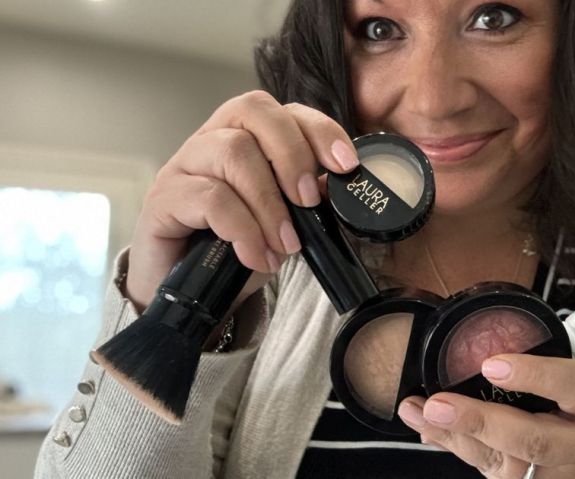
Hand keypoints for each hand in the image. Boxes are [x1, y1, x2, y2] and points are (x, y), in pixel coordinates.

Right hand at [126, 90, 358, 309]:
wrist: (192, 292)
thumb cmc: (238, 247)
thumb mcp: (284, 221)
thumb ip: (307, 198)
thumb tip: (334, 186)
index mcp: (247, 136)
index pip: (284, 110)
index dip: (319, 130)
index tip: (345, 165)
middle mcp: (213, 138)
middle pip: (253, 111)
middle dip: (291, 155)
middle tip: (307, 203)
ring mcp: (184, 164)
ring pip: (233, 152)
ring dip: (269, 204)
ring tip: (284, 245)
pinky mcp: (163, 197)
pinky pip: (210, 198)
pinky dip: (243, 229)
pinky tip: (256, 256)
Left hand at [397, 354, 574, 478]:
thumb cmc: (573, 401)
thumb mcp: (567, 374)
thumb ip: (531, 362)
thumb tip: (475, 347)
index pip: (570, 386)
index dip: (533, 376)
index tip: (491, 365)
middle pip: (532, 440)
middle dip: (481, 423)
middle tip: (439, 405)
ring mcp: (552, 471)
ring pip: (503, 463)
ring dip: (455, 436)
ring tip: (419, 412)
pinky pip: (488, 469)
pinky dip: (453, 445)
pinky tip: (429, 428)